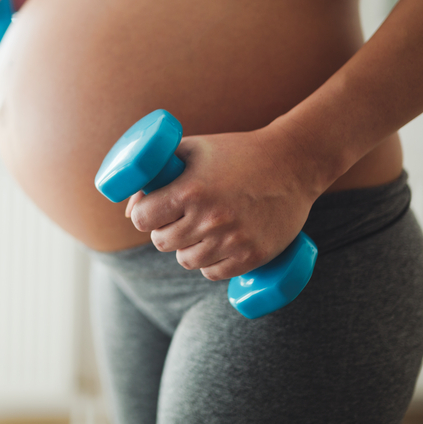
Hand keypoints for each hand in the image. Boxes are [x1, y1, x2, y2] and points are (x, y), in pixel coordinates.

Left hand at [125, 126, 321, 280]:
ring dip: (187, 248)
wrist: (294, 163)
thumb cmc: (236, 152)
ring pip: (186, 261)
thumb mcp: (192, 150)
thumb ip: (155, 174)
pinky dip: (210, 262)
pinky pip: (213, 273)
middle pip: (162, 243)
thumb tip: (129, 212)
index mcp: (191, 190)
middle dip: (164, 230)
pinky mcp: (252, 256)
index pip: (143, 219)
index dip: (144, 214)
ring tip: (200, 229)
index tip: (153, 210)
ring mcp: (233, 240)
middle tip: (178, 218)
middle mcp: (210, 218)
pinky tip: (217, 244)